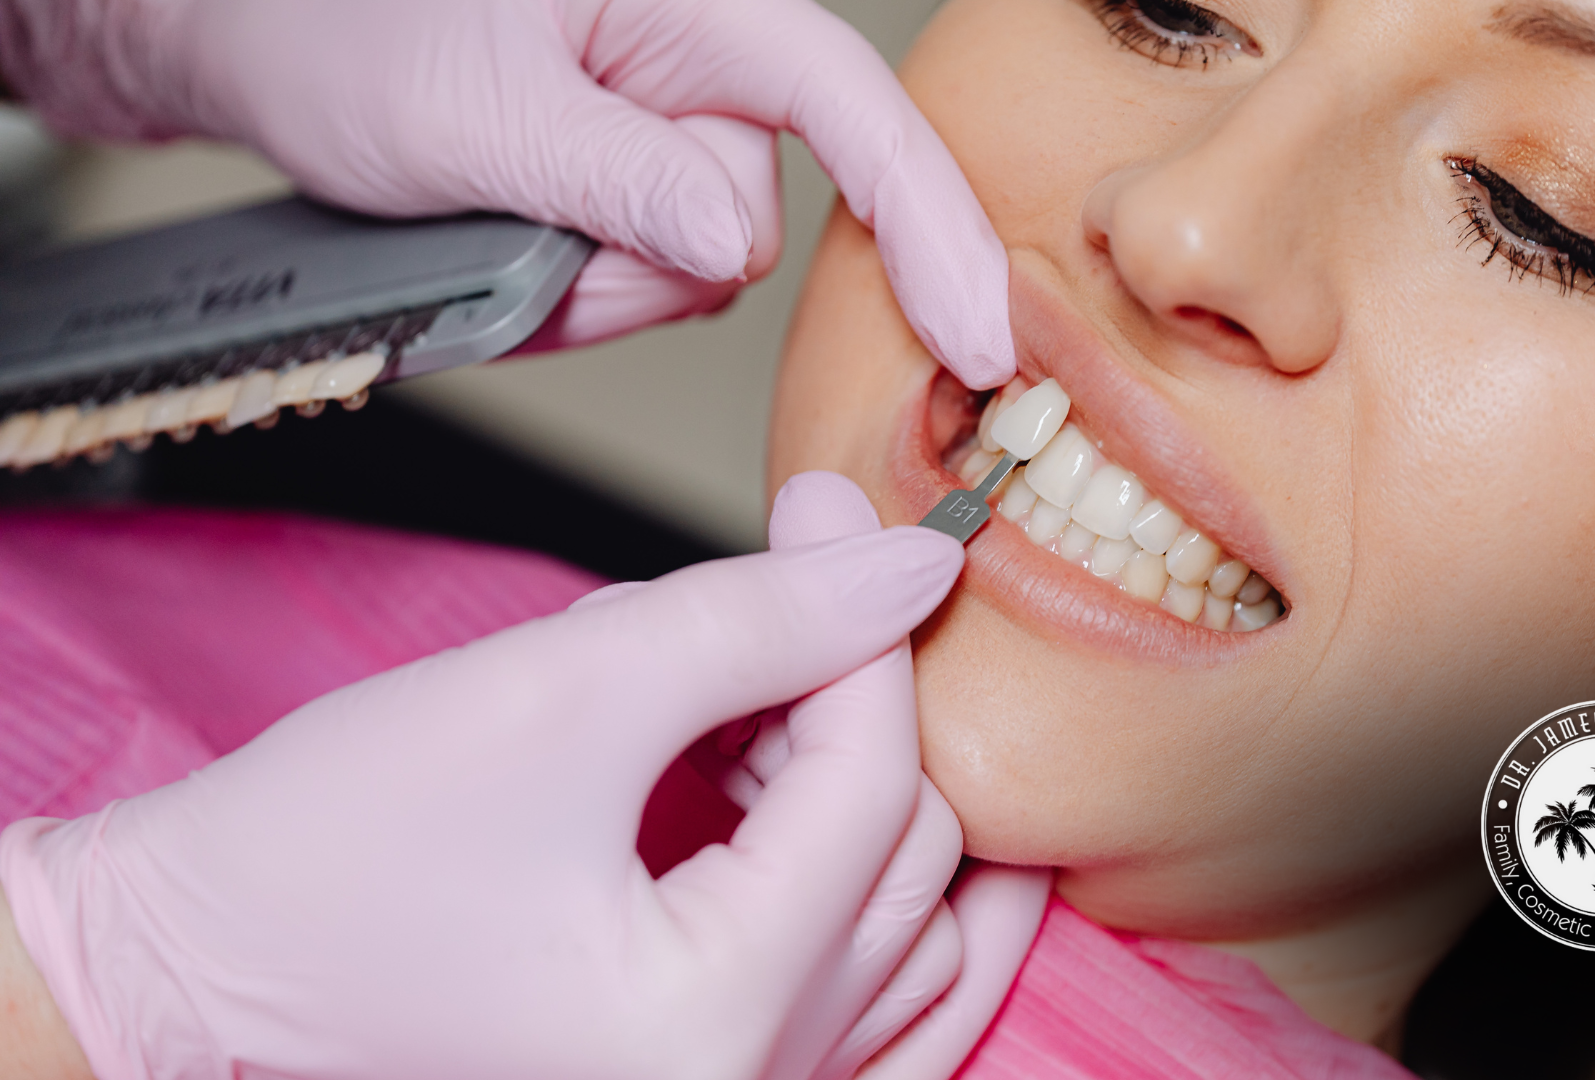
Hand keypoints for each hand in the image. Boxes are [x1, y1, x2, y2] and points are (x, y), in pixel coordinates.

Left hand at [0, 0, 1015, 388]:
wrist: (263, 48)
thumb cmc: (347, 29)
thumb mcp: (473, 111)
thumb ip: (617, 175)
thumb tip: (733, 240)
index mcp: (699, 8)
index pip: (853, 116)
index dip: (930, 228)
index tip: (978, 341)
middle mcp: (702, 73)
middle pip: (754, 228)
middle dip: (641, 267)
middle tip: (522, 234)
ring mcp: (668, 141)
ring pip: (689, 276)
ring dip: (589, 286)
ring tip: (492, 222)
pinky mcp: (635, 197)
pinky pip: (640, 288)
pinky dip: (570, 295)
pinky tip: (505, 244)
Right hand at [0, 488, 992, 1079]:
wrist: (203, 958)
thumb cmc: (332, 845)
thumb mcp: (561, 690)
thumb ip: (758, 620)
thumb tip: (911, 565)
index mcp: (711, 1020)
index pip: (872, 789)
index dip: (861, 630)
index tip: (830, 513)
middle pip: (909, 862)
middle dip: (851, 709)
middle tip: (775, 602)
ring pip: (917, 937)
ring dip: (864, 799)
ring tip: (757, 711)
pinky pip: (886, 1014)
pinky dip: (868, 896)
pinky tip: (801, 800)